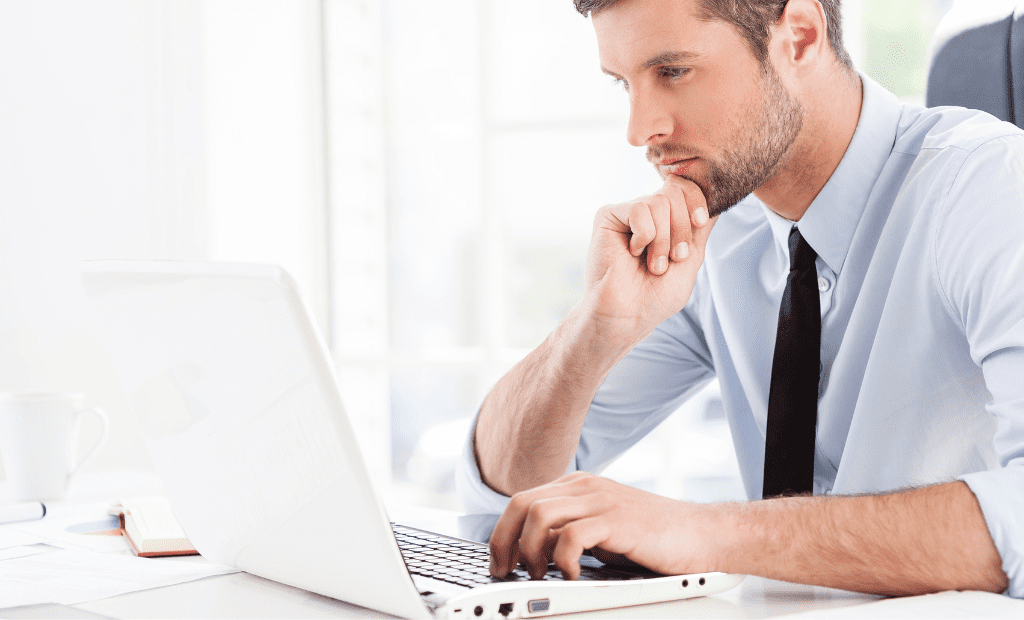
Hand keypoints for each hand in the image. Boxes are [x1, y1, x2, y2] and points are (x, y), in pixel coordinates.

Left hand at [488, 472, 716, 579]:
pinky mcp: (616, 520)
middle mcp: (584, 487)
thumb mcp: (601, 533)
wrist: (702, 535)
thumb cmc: (654, 539)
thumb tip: (532, 554)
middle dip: (503, 541)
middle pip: (520, 503)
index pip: (520, 501)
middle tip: (506, 572)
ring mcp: (600, 500)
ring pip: (538, 516)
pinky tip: (571, 574)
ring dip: (529, 551)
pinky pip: (570, 535)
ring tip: (539, 574)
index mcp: (577, 486)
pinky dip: (561, 559)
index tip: (497, 563)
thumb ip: (569, 534)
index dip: (501, 533)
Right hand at [582, 175, 715, 348]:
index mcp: (665, 219)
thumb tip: (718, 200)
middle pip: (676, 190)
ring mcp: (626, 213)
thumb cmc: (656, 295)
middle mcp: (646, 212)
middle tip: (673, 258)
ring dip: (663, 240)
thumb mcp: (691, 260)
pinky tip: (632, 253)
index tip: (699, 224)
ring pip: (659, 202)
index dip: (698, 202)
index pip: (687, 187)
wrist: (628, 315)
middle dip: (682, 228)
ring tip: (653, 264)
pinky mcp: (608, 216)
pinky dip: (644, 237)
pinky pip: (638, 209)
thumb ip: (700, 230)